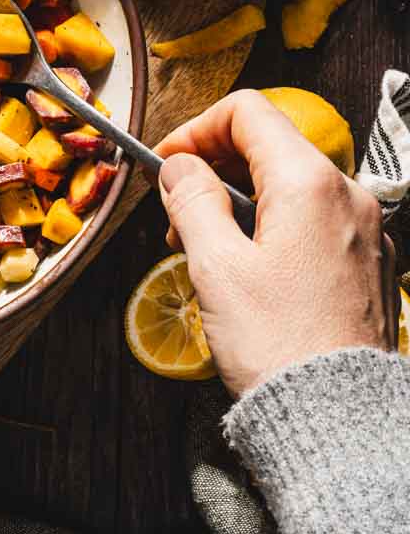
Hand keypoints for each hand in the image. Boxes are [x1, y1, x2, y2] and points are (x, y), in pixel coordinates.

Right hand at [156, 89, 397, 398]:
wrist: (341, 419)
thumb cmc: (277, 346)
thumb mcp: (216, 268)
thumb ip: (193, 202)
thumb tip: (181, 166)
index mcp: (310, 183)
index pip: (247, 114)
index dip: (195, 130)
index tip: (164, 167)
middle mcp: (348, 196)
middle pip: (271, 148)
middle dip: (215, 172)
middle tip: (176, 220)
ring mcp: (365, 232)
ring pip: (292, 189)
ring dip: (241, 205)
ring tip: (207, 256)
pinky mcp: (369, 267)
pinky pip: (314, 225)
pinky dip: (274, 231)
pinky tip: (249, 276)